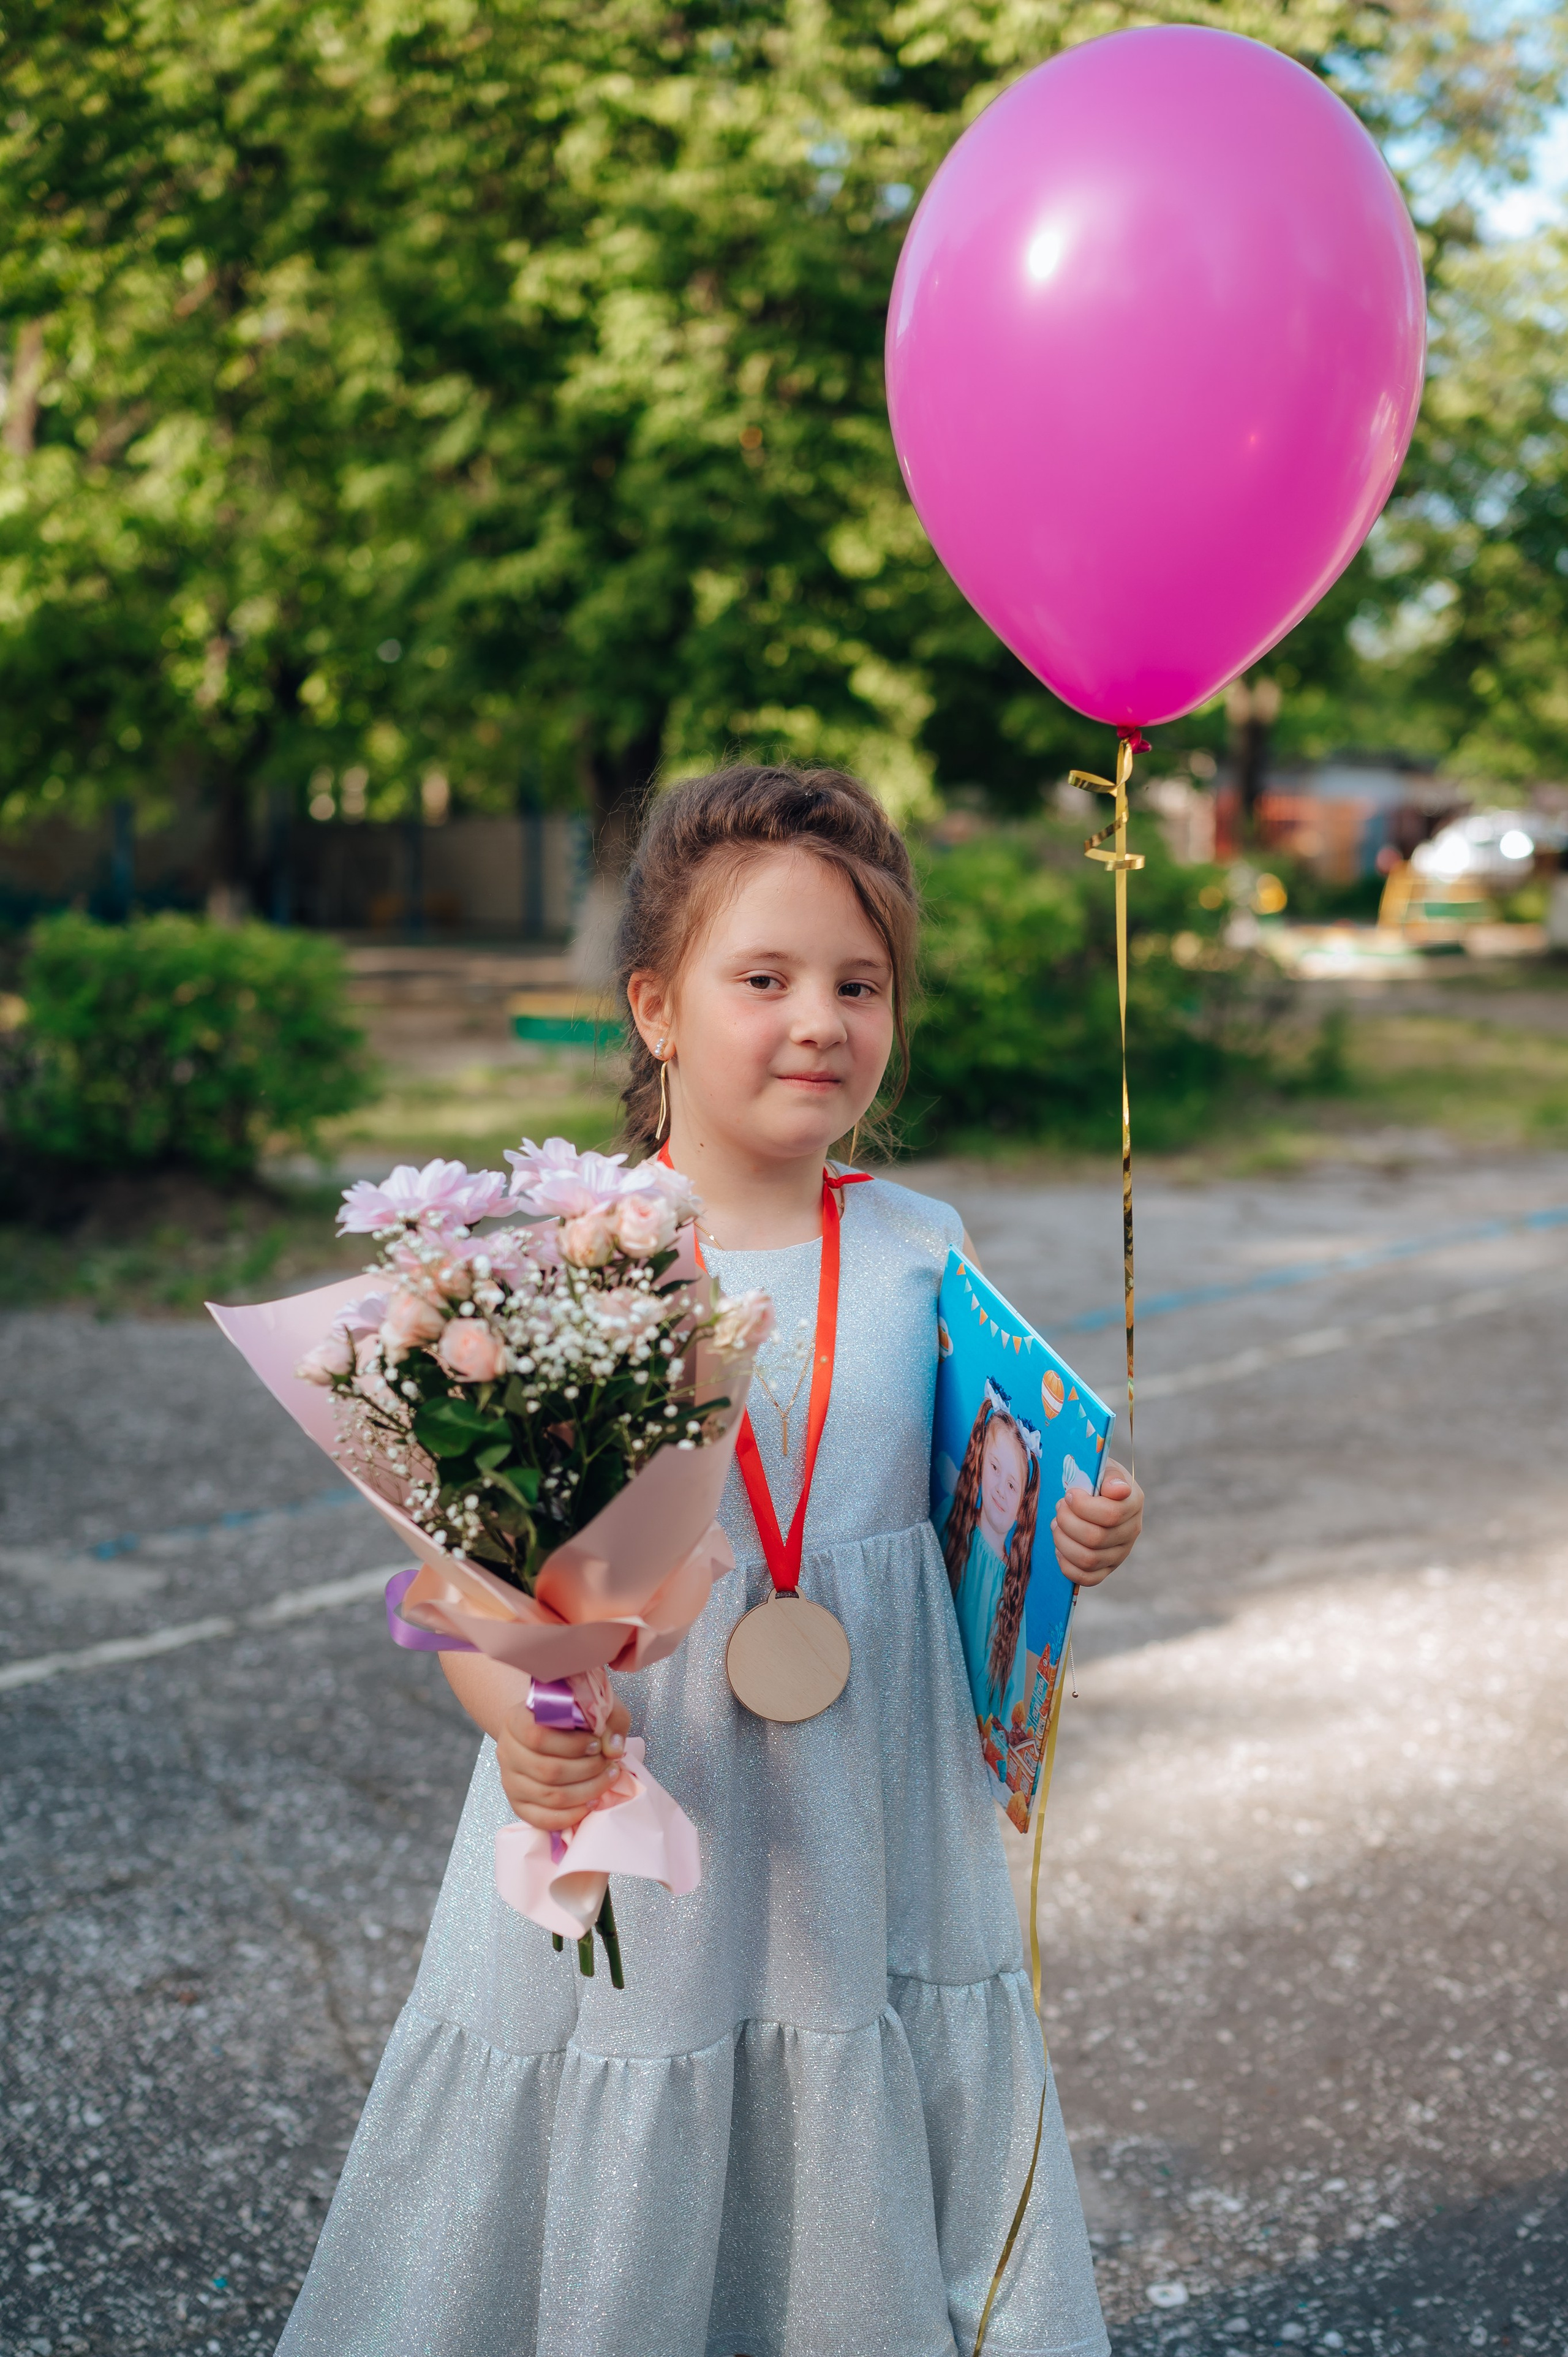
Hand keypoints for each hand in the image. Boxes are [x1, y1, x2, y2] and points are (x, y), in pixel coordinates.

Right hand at [496, 1693, 632, 1831]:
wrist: (543, 1730)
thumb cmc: (569, 1718)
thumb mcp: (592, 1707)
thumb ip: (607, 1722)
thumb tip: (612, 1750)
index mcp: (516, 1721)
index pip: (537, 1735)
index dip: (572, 1744)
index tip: (596, 1744)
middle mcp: (507, 1751)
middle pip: (547, 1770)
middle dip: (587, 1769)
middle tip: (608, 1764)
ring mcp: (510, 1781)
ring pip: (549, 1796)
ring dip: (586, 1791)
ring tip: (606, 1779)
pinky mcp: (518, 1804)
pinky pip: (543, 1819)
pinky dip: (571, 1815)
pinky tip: (591, 1802)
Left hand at [1051, 1460, 1142, 1586]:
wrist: (1094, 1492)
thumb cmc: (1095, 1478)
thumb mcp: (1103, 1467)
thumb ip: (1110, 1476)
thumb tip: (1118, 1490)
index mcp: (1134, 1503)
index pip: (1111, 1514)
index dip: (1083, 1506)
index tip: (1070, 1494)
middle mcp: (1132, 1531)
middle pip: (1096, 1538)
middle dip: (1068, 1522)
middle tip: (1059, 1507)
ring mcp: (1120, 1553)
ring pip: (1089, 1559)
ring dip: (1063, 1541)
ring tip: (1056, 1525)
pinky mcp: (1107, 1568)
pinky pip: (1087, 1578)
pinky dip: (1067, 1565)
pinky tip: (1060, 1548)